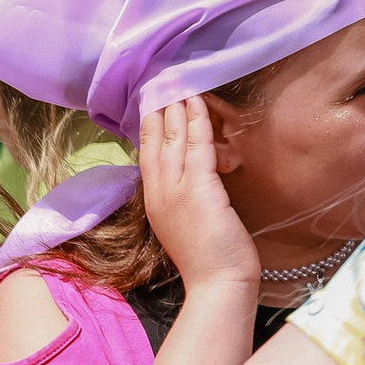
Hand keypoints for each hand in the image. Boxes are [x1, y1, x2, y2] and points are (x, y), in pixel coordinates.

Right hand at [141, 99, 258, 289]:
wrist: (217, 283)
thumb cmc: (207, 258)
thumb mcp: (185, 222)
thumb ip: (183, 196)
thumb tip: (190, 173)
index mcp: (154, 201)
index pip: (147, 154)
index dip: (149, 126)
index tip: (151, 102)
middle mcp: (160, 192)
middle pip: (155, 141)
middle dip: (158, 109)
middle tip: (161, 81)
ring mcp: (177, 190)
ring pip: (174, 139)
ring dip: (176, 108)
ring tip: (179, 82)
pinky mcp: (200, 189)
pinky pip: (197, 147)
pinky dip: (197, 121)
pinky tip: (198, 102)